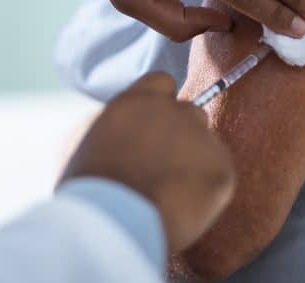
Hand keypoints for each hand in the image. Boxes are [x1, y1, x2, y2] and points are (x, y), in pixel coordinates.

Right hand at [59, 73, 235, 254]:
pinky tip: (183, 206)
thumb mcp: (82, 141)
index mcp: (137, 100)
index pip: (162, 82)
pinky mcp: (221, 169)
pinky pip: (220, 173)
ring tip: (172, 190)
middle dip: (182, 133)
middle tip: (164, 165)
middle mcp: (172, 111)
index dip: (160, 103)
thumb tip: (114, 126)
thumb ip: (107, 124)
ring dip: (195, 160)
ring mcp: (200, 137)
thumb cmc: (89, 187)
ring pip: (207, 143)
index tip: (153, 127)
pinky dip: (207, 189)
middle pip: (190, 112)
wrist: (114, 221)